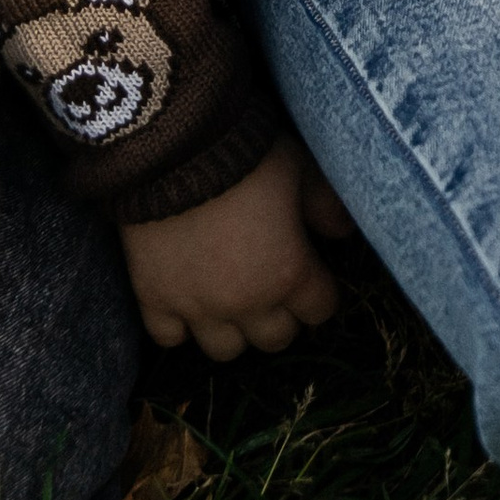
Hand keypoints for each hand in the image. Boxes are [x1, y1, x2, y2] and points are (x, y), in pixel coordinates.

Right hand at [121, 135, 350, 358]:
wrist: (176, 150)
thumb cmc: (249, 157)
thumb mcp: (301, 170)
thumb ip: (327, 205)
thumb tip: (344, 233)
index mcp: (288, 274)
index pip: (320, 311)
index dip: (320, 293)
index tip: (313, 276)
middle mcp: (246, 302)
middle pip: (275, 340)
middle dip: (281, 317)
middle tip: (275, 289)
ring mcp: (197, 307)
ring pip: (226, 350)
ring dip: (234, 329)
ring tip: (233, 300)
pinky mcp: (155, 299)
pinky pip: (170, 338)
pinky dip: (181, 326)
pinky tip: (188, 300)